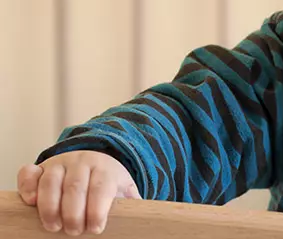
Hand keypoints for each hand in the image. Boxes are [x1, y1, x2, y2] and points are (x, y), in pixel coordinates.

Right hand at [16, 150, 140, 234]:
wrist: (95, 162)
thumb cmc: (108, 184)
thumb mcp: (123, 189)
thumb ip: (131, 202)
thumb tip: (143, 217)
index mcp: (105, 169)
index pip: (102, 187)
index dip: (98, 208)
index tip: (96, 228)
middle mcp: (82, 163)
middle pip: (76, 186)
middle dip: (73, 212)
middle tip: (74, 232)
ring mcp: (59, 164)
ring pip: (51, 181)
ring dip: (50, 206)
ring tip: (53, 227)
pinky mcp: (40, 168)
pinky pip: (30, 173)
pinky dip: (28, 186)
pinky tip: (32, 203)